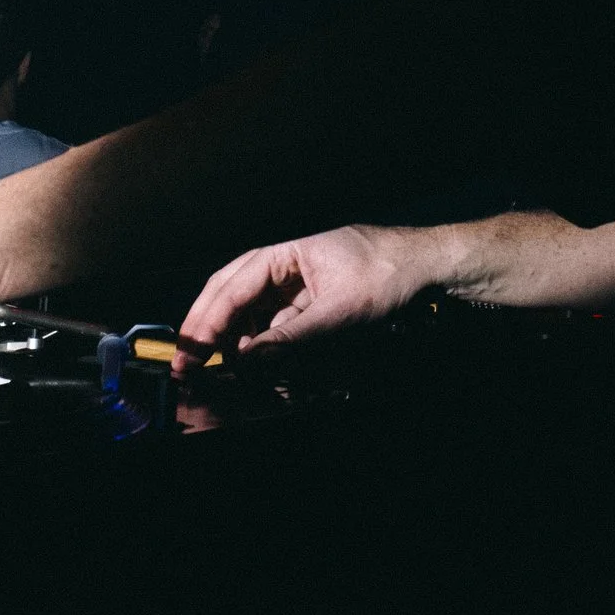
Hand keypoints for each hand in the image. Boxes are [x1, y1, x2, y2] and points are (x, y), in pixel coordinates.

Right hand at [174, 225, 439, 372]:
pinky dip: (260, 337)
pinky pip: (274, 316)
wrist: (427, 266)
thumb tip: (248, 361)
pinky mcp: (310, 296)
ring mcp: (298, 278)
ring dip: (233, 333)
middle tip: (187, 359)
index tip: (190, 351)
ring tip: (221, 363)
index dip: (207, 321)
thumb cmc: (388, 274)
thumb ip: (289, 338)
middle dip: (207, 325)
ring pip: (249, 306)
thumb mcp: (337, 312)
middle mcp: (285, 261)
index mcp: (286, 252)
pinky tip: (255, 356)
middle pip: (231, 290)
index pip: (232, 287)